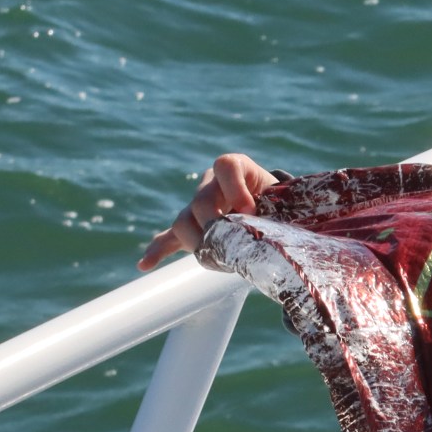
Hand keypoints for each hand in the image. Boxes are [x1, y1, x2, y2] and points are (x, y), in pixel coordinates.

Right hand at [137, 152, 279, 269]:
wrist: (272, 214)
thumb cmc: (283, 207)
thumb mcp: (286, 202)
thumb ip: (280, 210)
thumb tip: (278, 236)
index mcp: (237, 169)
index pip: (226, 166)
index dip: (235, 188)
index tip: (250, 211)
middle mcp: (211, 185)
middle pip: (201, 200)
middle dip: (214, 222)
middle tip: (229, 241)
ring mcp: (197, 206)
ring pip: (184, 221)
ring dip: (194, 241)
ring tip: (207, 254)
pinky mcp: (191, 228)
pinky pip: (169, 238)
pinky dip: (159, 250)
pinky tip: (145, 264)